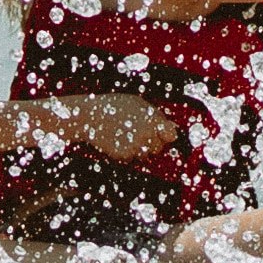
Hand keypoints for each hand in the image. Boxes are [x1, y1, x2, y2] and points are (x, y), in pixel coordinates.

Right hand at [63, 94, 180, 161]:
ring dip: (138, 149)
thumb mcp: (137, 103)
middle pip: (158, 148)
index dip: (165, 136)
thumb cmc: (113, 106)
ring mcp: (135, 145)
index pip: (171, 136)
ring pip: (145, 155)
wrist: (89, 116)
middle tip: (136, 133)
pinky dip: (125, 153)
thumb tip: (173, 127)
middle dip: (150, 143)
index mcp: (152, 120)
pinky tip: (116, 141)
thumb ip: (156, 115)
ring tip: (124, 135)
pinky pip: (131, 158)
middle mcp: (146, 134)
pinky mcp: (124, 155)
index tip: (161, 135)